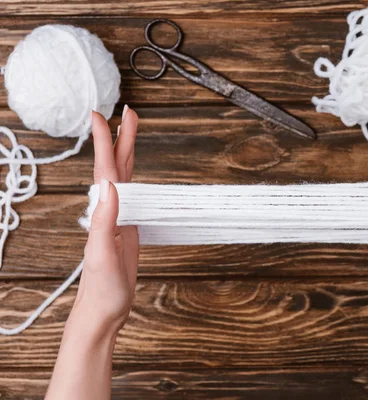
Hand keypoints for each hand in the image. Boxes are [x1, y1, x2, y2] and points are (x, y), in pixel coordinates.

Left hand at [46, 107, 138, 399]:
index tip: (101, 115)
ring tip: (133, 133)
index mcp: (102, 213)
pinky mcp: (128, 229)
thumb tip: (109, 186)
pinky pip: (134, 196)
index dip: (104, 142)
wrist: (104, 311)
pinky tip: (138, 174)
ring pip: (125, 179)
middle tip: (129, 113)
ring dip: (128, 154)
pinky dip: (136, 178)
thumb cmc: (102, 289)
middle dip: (121, 138)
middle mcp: (109, 211)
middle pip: (117, 167)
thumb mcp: (102, 256)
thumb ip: (104, 221)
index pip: (104, 170)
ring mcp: (119, 219)